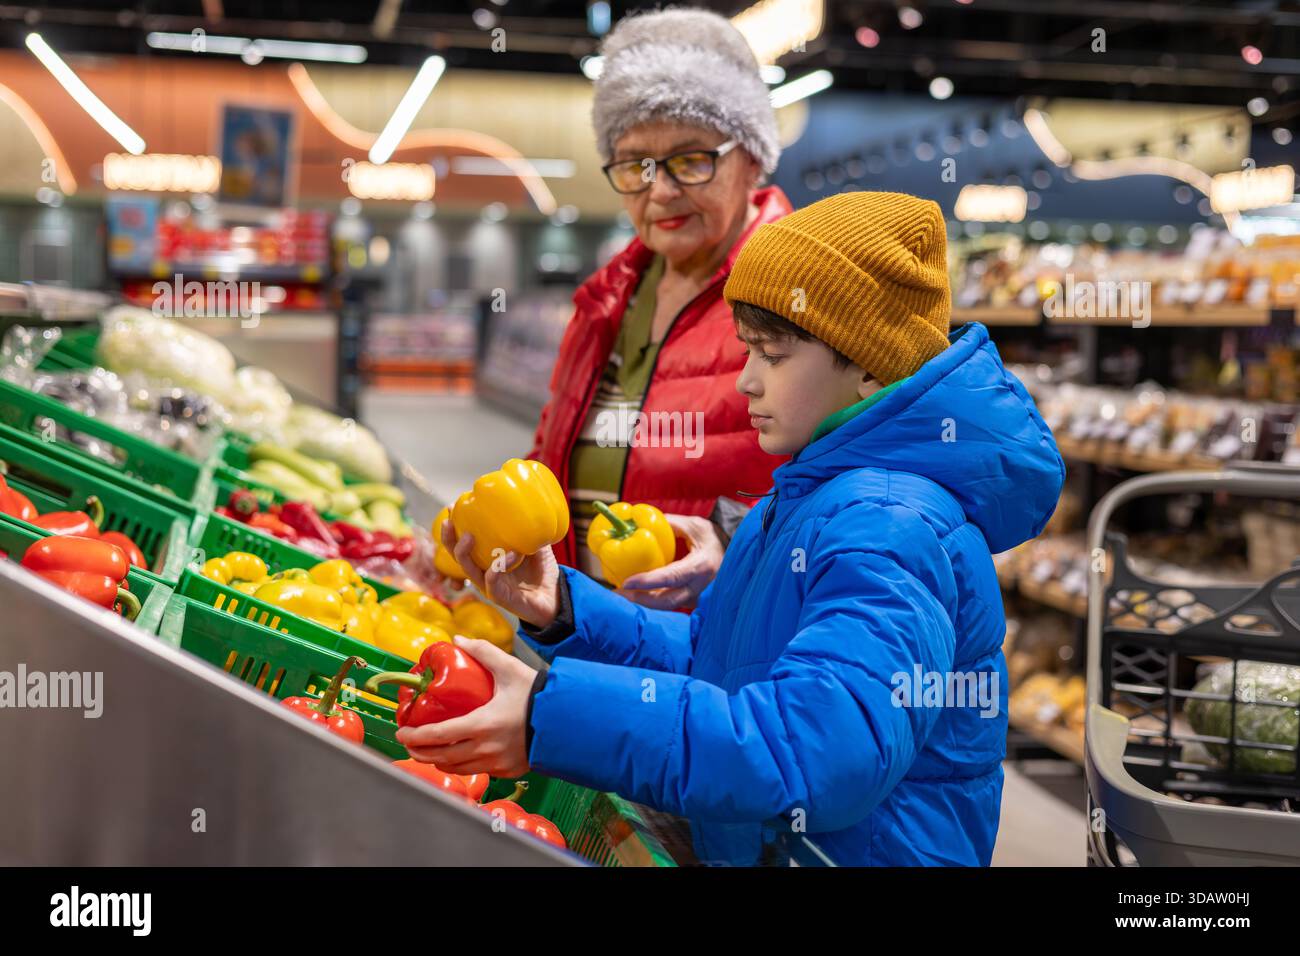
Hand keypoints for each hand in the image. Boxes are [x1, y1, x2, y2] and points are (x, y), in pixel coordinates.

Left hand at [395, 636, 535, 777]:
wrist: (568, 719)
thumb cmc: (537, 695)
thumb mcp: (509, 668)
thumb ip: (483, 651)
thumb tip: (458, 639)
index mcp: (482, 725)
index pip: (438, 736)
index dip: (415, 736)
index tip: (402, 732)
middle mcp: (486, 749)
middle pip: (442, 757)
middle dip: (420, 752)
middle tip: (409, 743)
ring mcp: (498, 763)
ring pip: (458, 768)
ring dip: (439, 761)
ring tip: (429, 751)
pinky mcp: (509, 770)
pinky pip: (478, 771)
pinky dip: (462, 765)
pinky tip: (458, 756)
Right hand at [441, 518, 559, 627]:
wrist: (555, 598)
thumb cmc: (543, 572)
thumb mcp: (537, 545)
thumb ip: (530, 530)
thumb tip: (529, 506)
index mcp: (488, 559)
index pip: (465, 543)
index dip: (455, 527)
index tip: (452, 508)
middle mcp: (484, 572)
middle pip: (457, 556)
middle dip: (448, 539)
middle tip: (448, 521)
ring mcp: (490, 585)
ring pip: (468, 570)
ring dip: (463, 552)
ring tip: (468, 536)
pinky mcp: (499, 597)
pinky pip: (492, 581)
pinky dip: (499, 566)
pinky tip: (511, 554)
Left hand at [617, 513, 723, 609]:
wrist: (737, 554)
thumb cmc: (714, 538)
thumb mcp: (695, 526)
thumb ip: (670, 524)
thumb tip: (642, 522)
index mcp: (701, 566)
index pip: (670, 577)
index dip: (647, 582)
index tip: (626, 582)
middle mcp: (700, 586)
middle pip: (667, 601)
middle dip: (641, 599)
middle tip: (620, 593)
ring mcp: (699, 597)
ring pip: (669, 606)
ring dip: (646, 603)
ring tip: (624, 594)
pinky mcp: (695, 601)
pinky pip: (673, 604)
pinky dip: (655, 602)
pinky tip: (639, 595)